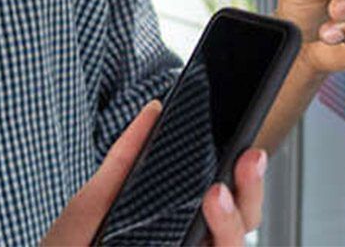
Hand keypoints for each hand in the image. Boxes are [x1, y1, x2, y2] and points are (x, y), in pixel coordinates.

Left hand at [39, 102, 268, 245]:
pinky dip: (217, 243)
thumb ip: (124, 162)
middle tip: (246, 159)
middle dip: (251, 193)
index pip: (228, 205)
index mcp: (178, 230)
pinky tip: (203, 236)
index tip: (247, 150)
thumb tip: (154, 111)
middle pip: (242, 228)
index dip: (247, 180)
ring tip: (215, 194)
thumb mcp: (92, 206)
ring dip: (232, 224)